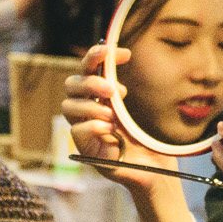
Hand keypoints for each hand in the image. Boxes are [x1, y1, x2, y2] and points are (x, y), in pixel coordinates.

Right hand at [61, 43, 179, 191]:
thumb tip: (120, 56)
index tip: (118, 52)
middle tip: (114, 90)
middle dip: (90, 83)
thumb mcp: (138, 108)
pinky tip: (111, 131)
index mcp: (99, 95)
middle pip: (71, 85)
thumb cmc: (147, 138)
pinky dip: (94, 127)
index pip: (87, 69)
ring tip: (114, 117)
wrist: (154, 169)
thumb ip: (123, 87)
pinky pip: (76, 131)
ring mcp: (83, 129)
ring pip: (68, 106)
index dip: (96, 57)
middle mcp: (87, 109)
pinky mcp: (84, 150)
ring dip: (92, 106)